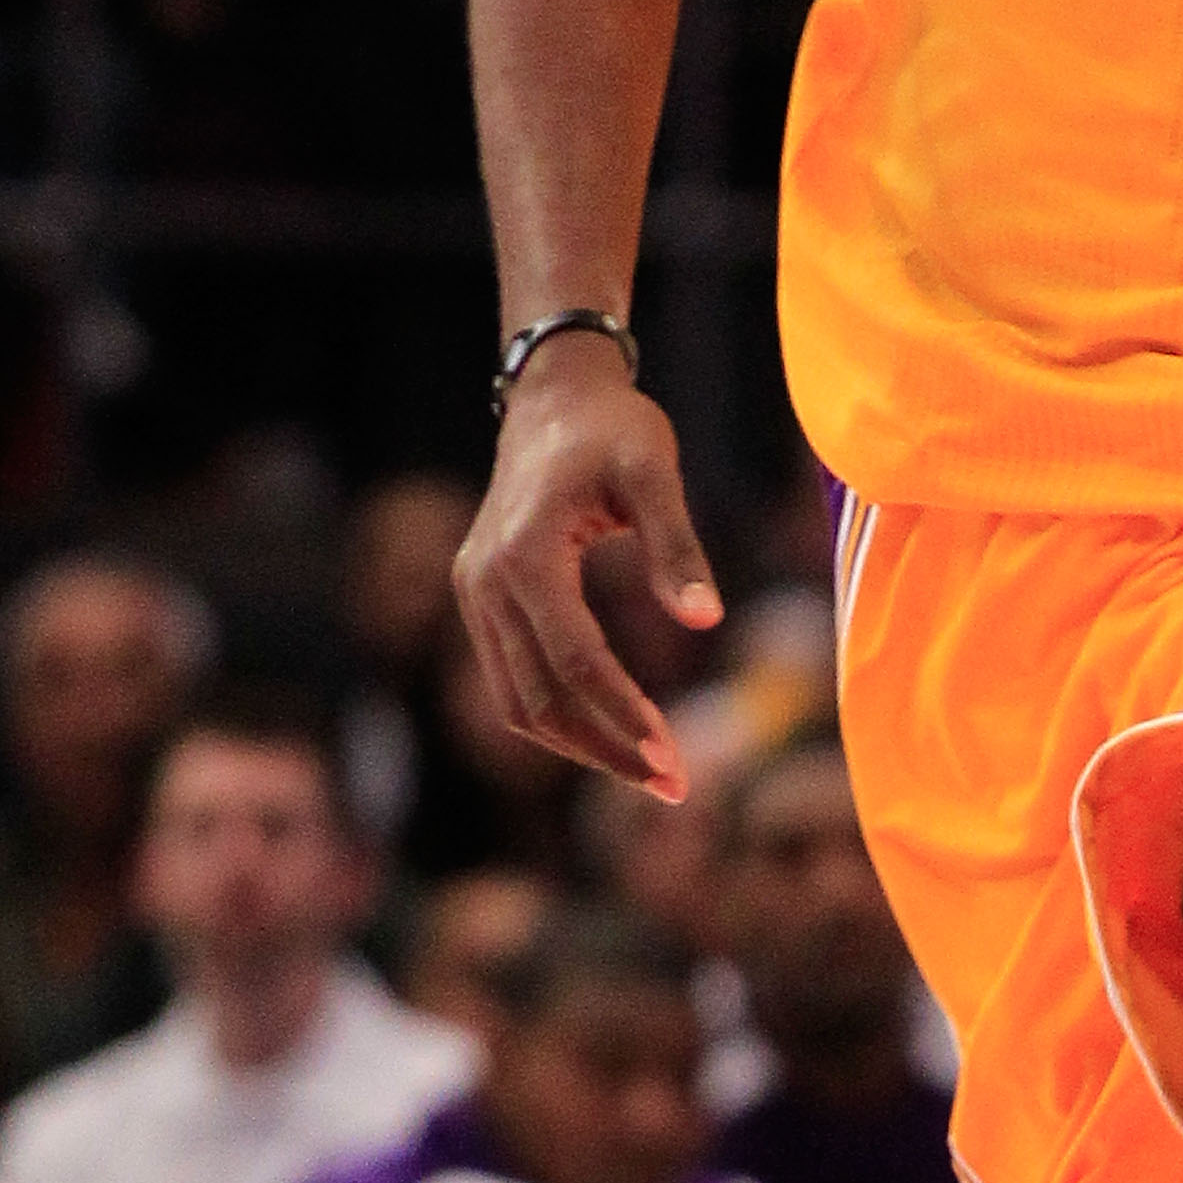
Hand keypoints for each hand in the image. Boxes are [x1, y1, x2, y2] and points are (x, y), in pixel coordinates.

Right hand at [454, 355, 720, 798]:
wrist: (554, 396)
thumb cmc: (614, 427)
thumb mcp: (654, 471)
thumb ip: (678, 544)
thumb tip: (707, 619)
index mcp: (525, 554)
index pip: (575, 661)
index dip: (624, 716)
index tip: (674, 758)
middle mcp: (486, 583)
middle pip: (539, 699)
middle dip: (606, 750)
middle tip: (675, 785)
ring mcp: (476, 594)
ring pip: (517, 703)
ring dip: (581, 746)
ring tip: (651, 773)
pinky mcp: (481, 600)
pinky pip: (513, 681)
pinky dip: (559, 718)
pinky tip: (614, 735)